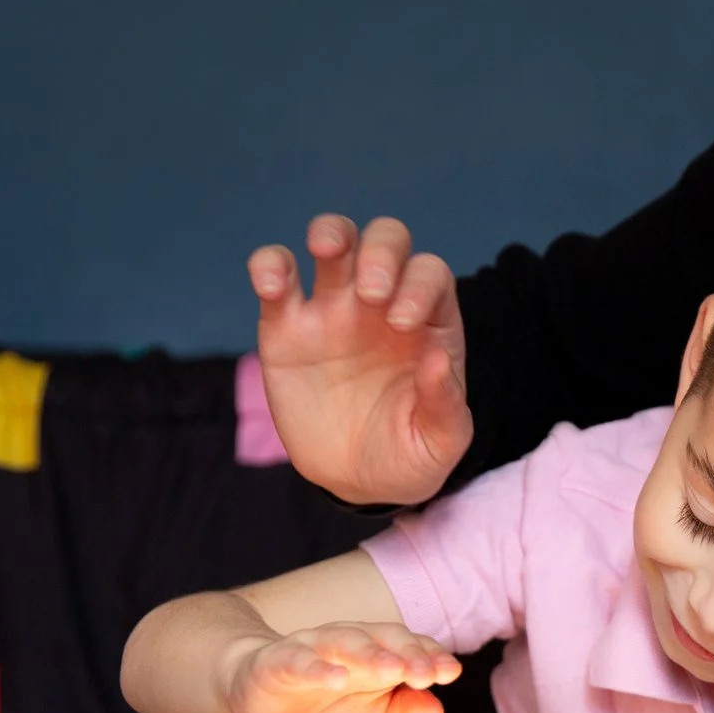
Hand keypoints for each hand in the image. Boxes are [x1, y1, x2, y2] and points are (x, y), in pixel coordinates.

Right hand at [222, 623, 461, 712]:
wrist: (261, 701)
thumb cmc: (326, 707)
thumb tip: (437, 712)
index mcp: (379, 653)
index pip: (411, 647)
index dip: (431, 657)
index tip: (450, 673)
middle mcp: (350, 642)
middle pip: (384, 638)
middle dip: (408, 654)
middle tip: (427, 674)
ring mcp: (313, 647)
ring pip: (344, 641)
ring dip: (370, 654)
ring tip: (392, 670)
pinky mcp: (277, 661)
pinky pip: (298, 660)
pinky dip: (318, 668)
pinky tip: (336, 678)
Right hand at [251, 215, 472, 506]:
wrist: (357, 480)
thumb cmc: (409, 454)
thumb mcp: (440, 442)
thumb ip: (444, 403)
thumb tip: (437, 358)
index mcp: (428, 322)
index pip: (429, 275)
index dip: (418, 285)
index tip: (402, 322)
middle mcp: (382, 303)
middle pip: (386, 241)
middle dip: (381, 251)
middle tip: (371, 293)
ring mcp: (333, 309)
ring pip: (334, 241)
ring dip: (330, 232)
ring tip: (324, 248)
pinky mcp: (285, 327)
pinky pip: (276, 278)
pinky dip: (269, 266)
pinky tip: (270, 284)